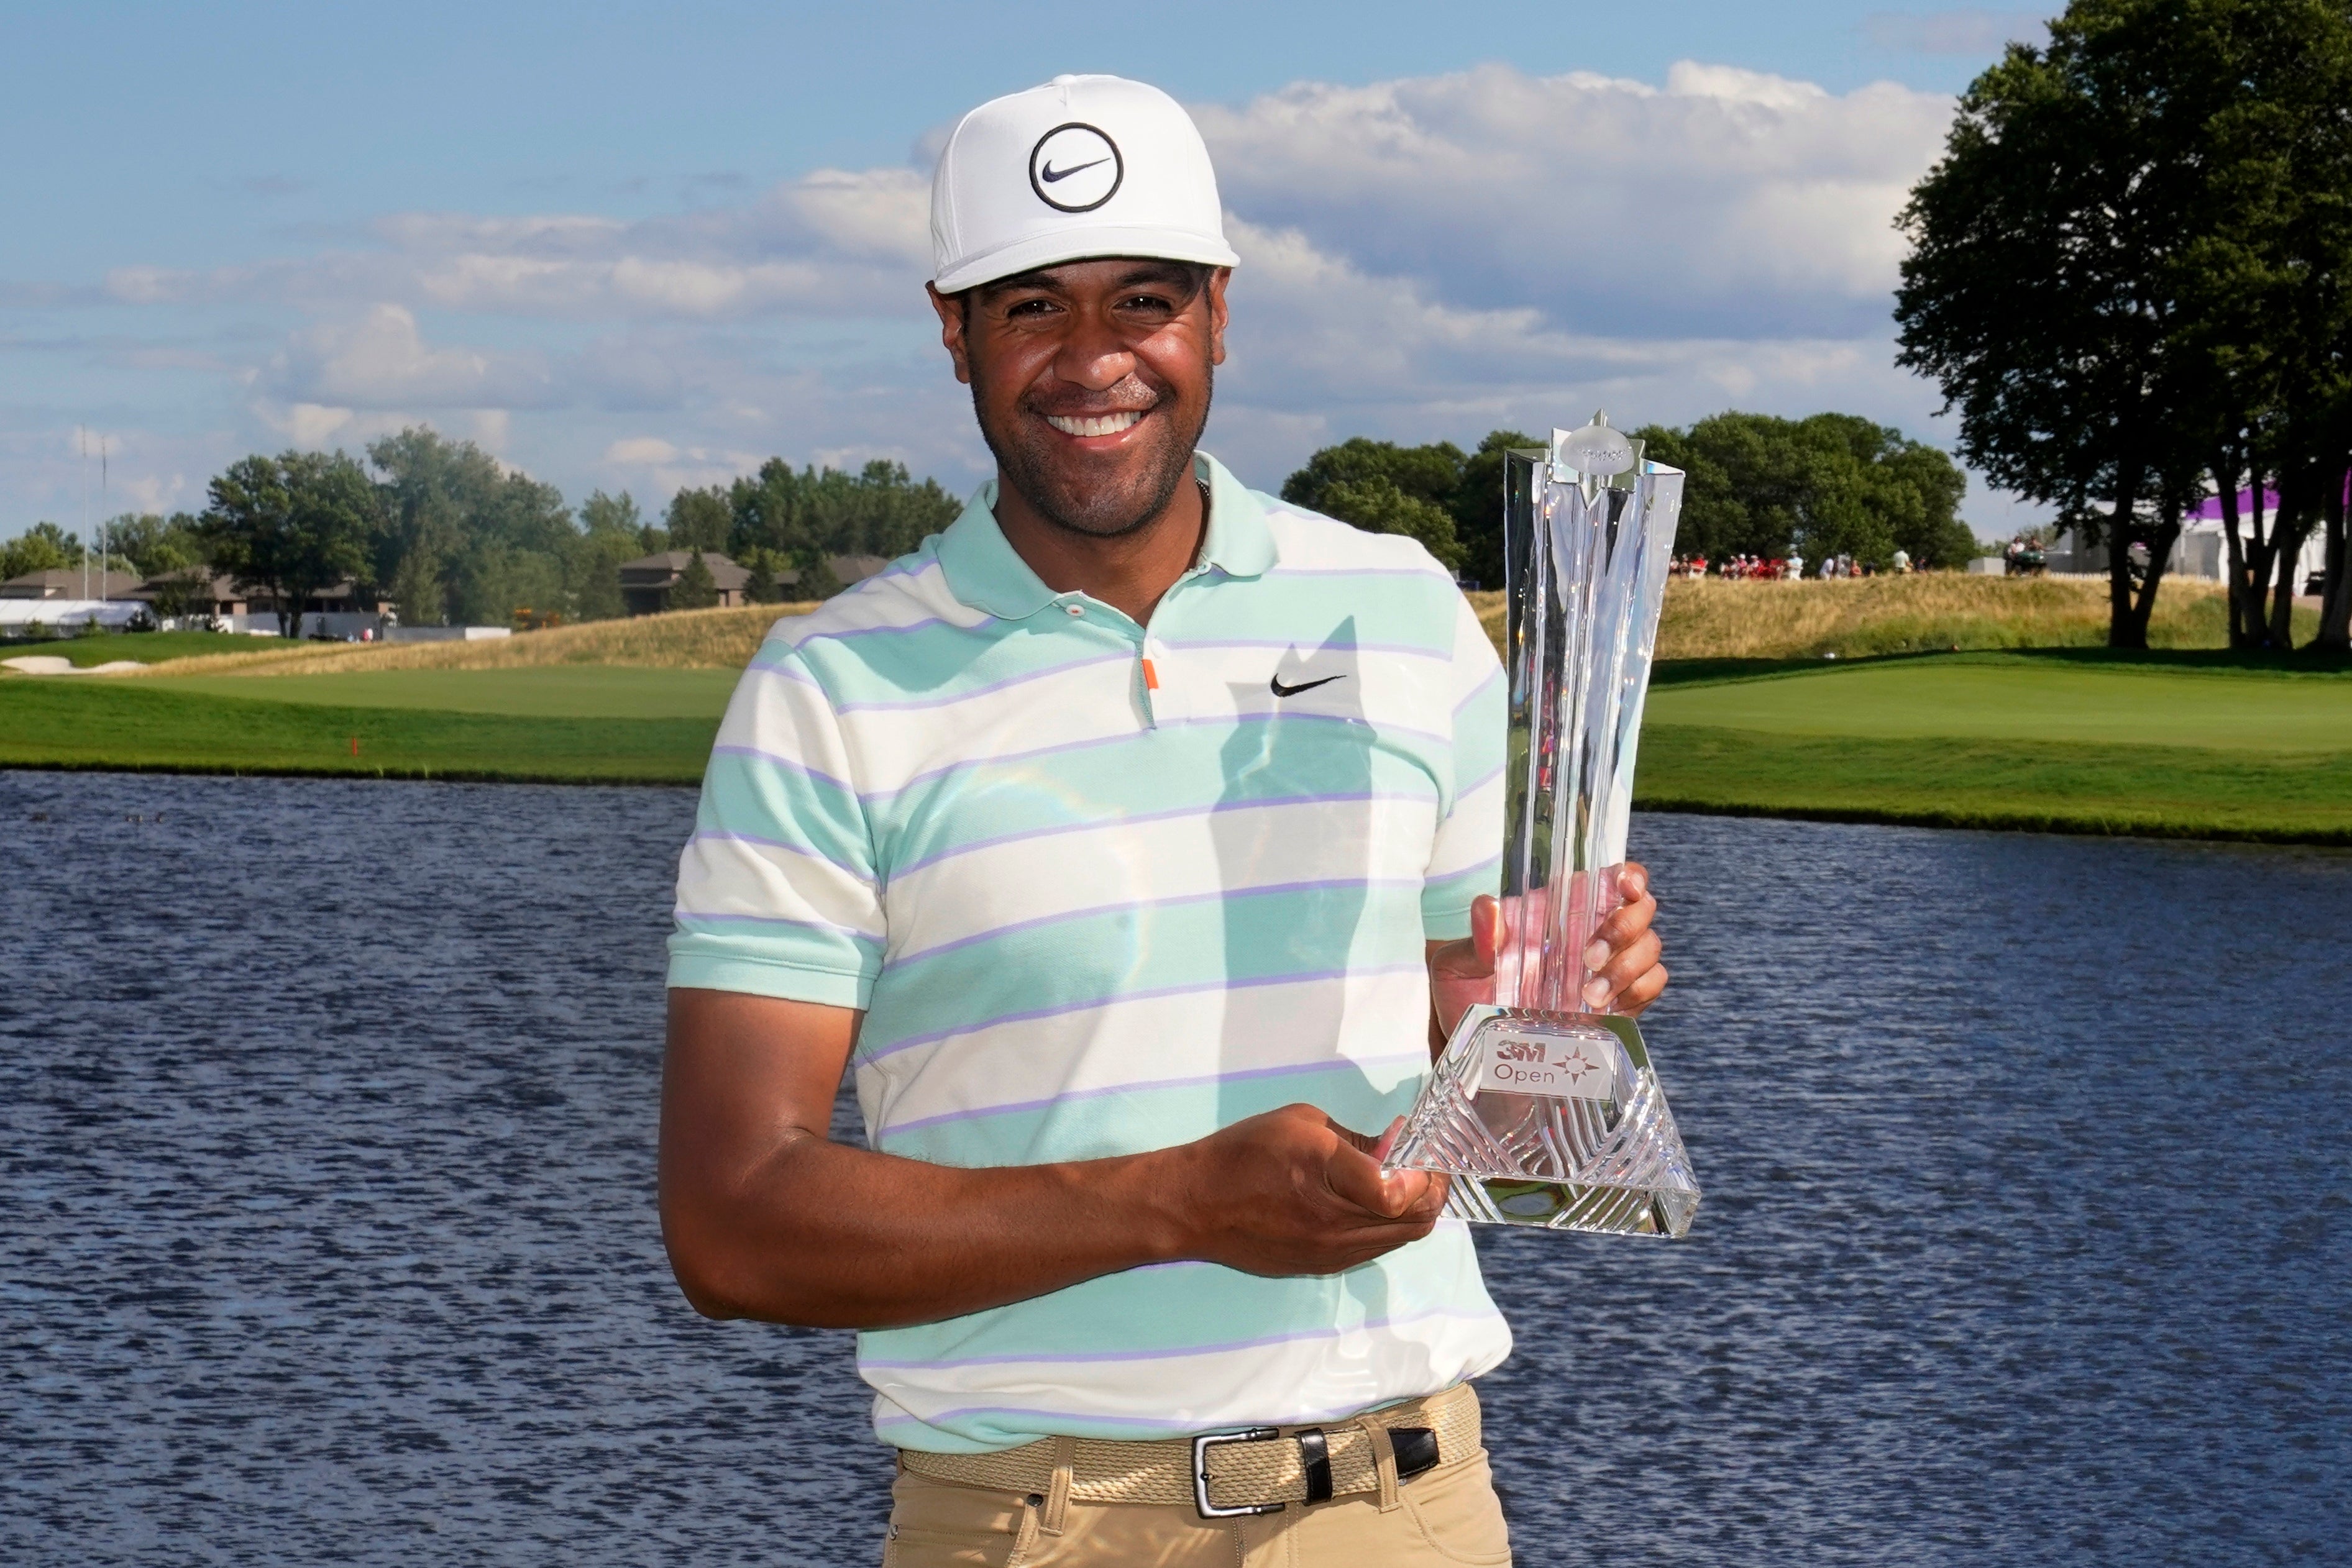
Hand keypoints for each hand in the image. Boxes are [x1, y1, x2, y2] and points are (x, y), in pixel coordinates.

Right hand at [1168, 1104, 1449, 1276]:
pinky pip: (1374, 1249)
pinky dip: (1386, 1226)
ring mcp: (1330, 1252)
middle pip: (1415, 1222)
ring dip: (1412, 1212)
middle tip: (1424, 1167)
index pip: (1400, 1193)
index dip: (1423, 1173)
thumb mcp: (1302, 1123)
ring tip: (1399, 1183)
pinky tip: (1368, 1203)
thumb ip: (1357, 1140)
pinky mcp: (1322, 1267)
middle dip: (1432, 1192)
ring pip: (1400, 1240)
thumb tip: (1396, 1148)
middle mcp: (1333, 1223)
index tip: (1417, 1149)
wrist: (1195, 1205)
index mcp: (1326, 1174)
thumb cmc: (1244, 1153)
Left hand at [1424, 863, 1668, 1044]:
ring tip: (1589, 994)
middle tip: (1589, 956)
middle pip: (1641, 909)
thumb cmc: (1465, 996)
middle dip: (1625, 928)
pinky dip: (1639, 991)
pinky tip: (1608, 1006)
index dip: (1629, 876)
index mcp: (1558, 911)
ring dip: (1627, 966)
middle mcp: (1590, 933)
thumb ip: (1477, 939)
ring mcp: (1609, 968)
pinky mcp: (1619, 1003)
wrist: (1475, 1049)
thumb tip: (1486, 906)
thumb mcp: (1459, 966)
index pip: (1610, 879)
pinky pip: (1651, 985)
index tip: (1626, 886)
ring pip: (1649, 947)